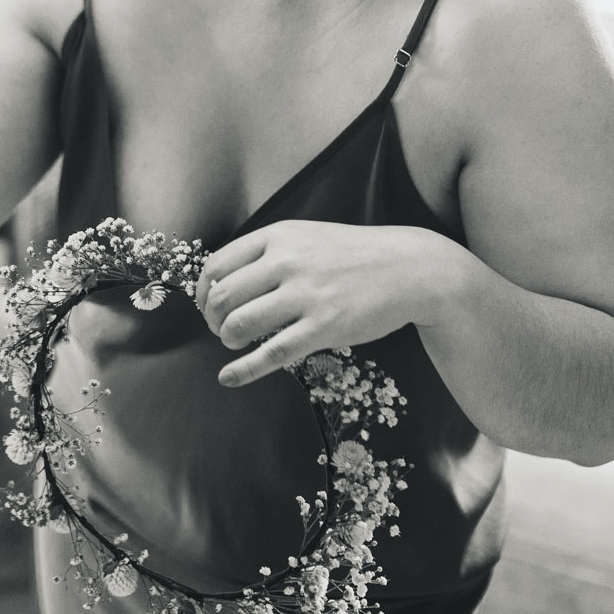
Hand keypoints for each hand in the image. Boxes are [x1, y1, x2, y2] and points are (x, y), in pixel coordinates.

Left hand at [195, 220, 475, 387]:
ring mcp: (306, 295)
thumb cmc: (353, 256)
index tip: (207, 307)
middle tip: (221, 330)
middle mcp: (287, 261)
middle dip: (212, 320)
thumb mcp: (306, 236)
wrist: (410, 269)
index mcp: (278, 237)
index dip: (202, 293)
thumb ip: (268, 252)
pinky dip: (243, 370)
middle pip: (223, 296)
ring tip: (234, 343)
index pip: (217, 265)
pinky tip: (229, 377)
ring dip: (228, 339)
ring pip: (241, 324)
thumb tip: (223, 279)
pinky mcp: (324, 327)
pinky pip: (272, 353)